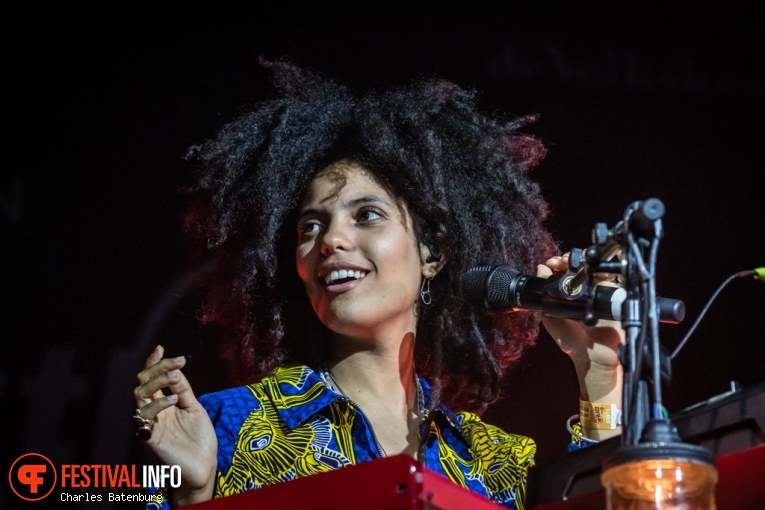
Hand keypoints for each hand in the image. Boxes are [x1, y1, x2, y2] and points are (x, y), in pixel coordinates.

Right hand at [134, 345, 216, 503]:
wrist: (204, 465)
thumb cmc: (199, 438)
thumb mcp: (194, 408)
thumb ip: (184, 390)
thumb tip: (175, 370)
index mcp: (164, 404)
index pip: (152, 379)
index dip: (153, 363)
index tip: (160, 347)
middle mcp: (153, 412)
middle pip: (143, 383)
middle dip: (157, 368)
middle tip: (176, 362)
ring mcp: (150, 424)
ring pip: (139, 395)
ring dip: (158, 382)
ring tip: (176, 378)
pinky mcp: (150, 437)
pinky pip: (144, 417)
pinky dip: (158, 404)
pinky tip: (174, 400)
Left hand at [536, 254, 623, 369]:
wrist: (594, 355)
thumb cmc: (573, 340)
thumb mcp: (551, 316)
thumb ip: (544, 295)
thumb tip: (541, 269)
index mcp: (570, 293)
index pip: (565, 270)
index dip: (559, 262)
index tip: (553, 263)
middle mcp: (586, 289)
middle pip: (581, 264)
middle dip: (570, 258)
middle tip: (562, 261)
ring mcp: (602, 289)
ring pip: (596, 265)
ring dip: (586, 258)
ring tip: (576, 261)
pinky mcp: (617, 293)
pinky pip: (615, 274)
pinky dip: (607, 264)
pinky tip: (595, 264)